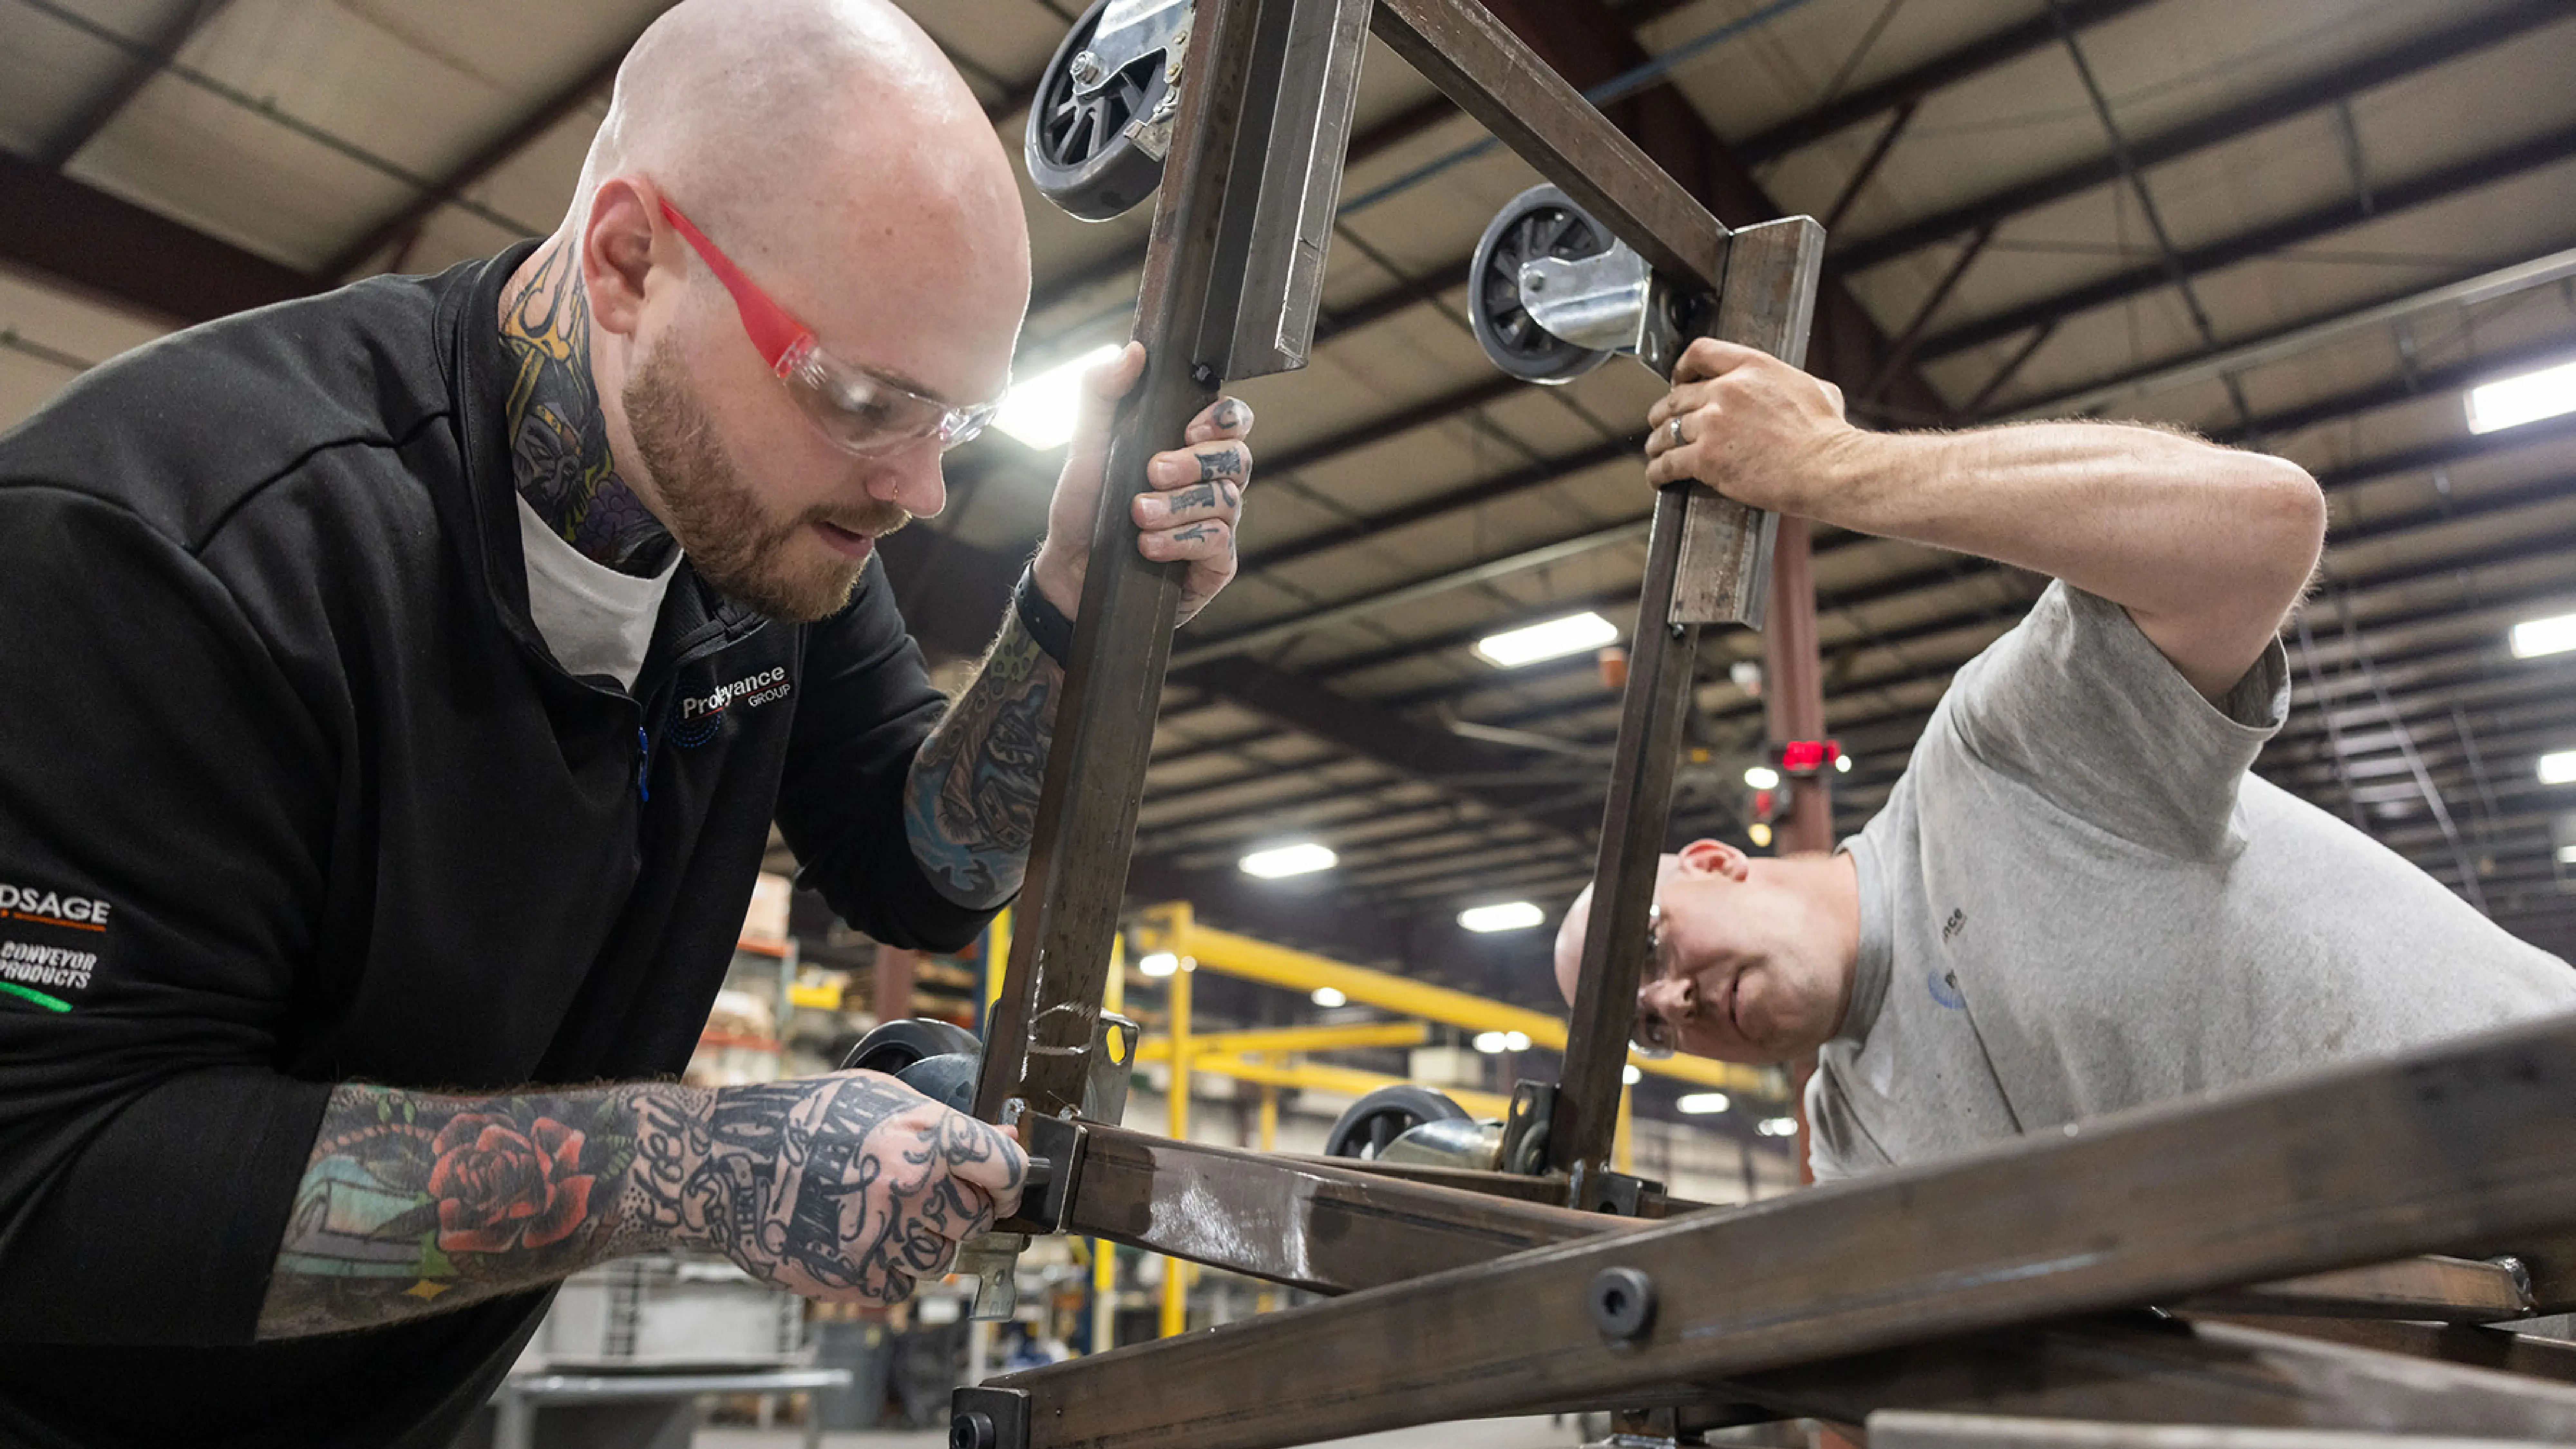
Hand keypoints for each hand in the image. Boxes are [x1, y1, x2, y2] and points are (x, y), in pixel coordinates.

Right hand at [628, 1071, 1026, 1302]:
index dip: (1010, 1178)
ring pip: (939, 1259)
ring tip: (875, 1211)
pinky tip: (853, 1236)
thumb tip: (1006, 1138)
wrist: (725, 1162)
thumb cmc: (802, 1120)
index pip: (1007, 1168)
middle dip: (957, 1210)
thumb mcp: (880, 1097)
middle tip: (921, 1194)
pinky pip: (899, 1286)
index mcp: (921, 1135)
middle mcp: (907, 1187)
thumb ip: (946, 1124)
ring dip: (919, 1242)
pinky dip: (884, 1269)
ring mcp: (879, 1236)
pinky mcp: (851, 1277)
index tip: (1001, 1183)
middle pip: (976, 1219)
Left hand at [1030, 341, 1256, 626]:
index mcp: (1191, 447)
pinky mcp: (1216, 563)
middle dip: (1195, 464)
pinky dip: (1181, 540)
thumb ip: (1103, 391)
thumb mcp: (1085, 442)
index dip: (1224, 419)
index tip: (1188, 429)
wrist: (1071, 568)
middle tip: (1151, 471)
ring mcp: (1219, 523)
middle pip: (1239, 459)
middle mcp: (1212, 482)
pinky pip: (1218, 542)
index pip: (1234, 421)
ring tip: (1137, 514)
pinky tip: (1148, 545)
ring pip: (1227, 501)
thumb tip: (1134, 351)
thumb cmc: (1085, 505)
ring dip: (1178, 505)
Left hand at [1643, 339, 1852, 512]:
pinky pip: (1668, 463)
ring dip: (1657, 442)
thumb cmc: (1826, 434)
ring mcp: (1712, 424)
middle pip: (1677, 397)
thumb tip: (1788, 388)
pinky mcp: (1706, 458)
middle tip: (1662, 422)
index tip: (1677, 379)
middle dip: (1665, 411)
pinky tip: (1657, 477)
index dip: (1683, 367)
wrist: (1825, 467)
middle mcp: (1726, 390)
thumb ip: (1788, 382)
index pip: (1701, 352)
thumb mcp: (1814, 388)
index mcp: (1752, 367)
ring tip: (1656, 451)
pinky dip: (1658, 471)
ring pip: (1667, 430)